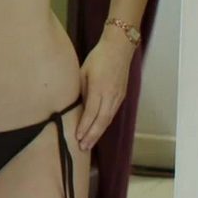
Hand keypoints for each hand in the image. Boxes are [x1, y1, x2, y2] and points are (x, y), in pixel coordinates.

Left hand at [76, 36, 133, 150]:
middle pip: (101, 121)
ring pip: (108, 119)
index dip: (84, 127)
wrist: (119, 49)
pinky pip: (112, 113)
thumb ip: (81, 90)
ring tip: (89, 143)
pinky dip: (104, 124)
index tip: (77, 138)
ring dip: (98, 132)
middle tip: (83, 148)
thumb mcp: (83, 72)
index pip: (91, 113)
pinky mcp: (121, 96)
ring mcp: (118, 97)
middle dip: (92, 135)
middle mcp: (111, 95)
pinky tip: (98, 130)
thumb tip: (75, 107)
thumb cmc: (98, 58)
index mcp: (100, 88)